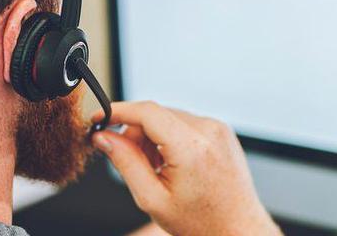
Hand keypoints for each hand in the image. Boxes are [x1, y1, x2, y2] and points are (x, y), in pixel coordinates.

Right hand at [91, 101, 282, 235]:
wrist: (237, 229)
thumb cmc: (201, 222)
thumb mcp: (153, 198)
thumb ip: (125, 163)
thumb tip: (104, 138)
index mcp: (191, 148)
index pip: (146, 112)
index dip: (118, 112)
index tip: (99, 118)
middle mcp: (208, 131)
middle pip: (156, 114)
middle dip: (135, 132)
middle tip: (129, 160)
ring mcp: (217, 128)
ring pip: (168, 117)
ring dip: (153, 136)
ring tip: (157, 169)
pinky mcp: (221, 130)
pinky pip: (185, 122)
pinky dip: (170, 137)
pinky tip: (172, 163)